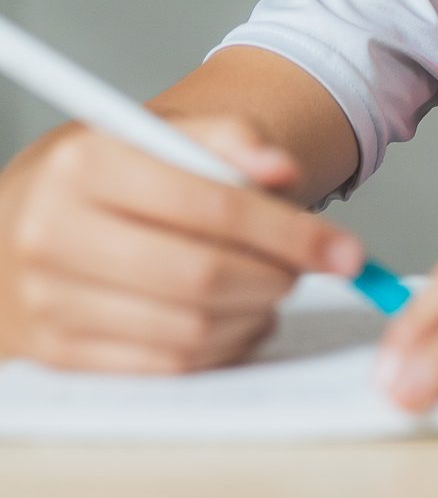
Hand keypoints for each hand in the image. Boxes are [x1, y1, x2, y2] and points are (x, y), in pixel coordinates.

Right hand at [0, 117, 364, 372]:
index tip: (346, 250)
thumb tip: (284, 170)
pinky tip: (240, 318)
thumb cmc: (112, 173)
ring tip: (275, 287)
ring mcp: (48, 300)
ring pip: (187, 329)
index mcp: (87, 163)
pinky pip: (162, 365)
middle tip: (312, 269)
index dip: (290, 232)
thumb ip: (230, 139)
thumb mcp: (162, 132)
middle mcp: (55, 232)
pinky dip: (220, 348)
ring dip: (254, 315)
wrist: (21, 215)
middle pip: (202, 275)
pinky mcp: (54, 354)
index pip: (213, 206)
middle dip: (278, 277)